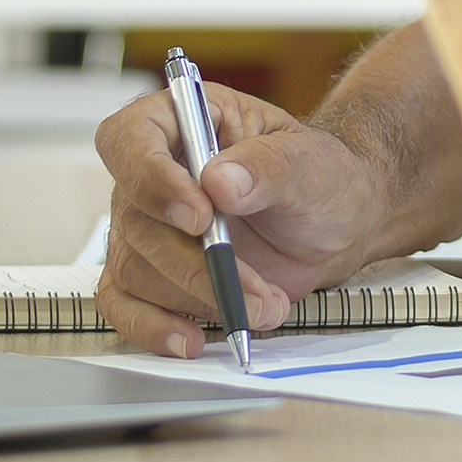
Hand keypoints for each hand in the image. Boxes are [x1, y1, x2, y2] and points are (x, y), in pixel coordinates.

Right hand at [92, 83, 392, 358]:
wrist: (336, 226)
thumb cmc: (319, 179)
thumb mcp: (310, 163)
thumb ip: (268, 167)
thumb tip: (218, 180)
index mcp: (182, 121)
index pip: (130, 140)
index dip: (152, 179)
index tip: (199, 216)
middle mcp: (153, 174)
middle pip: (136, 220)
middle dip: (197, 263)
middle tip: (254, 286)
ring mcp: (147, 226)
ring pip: (136, 269)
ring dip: (201, 297)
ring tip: (265, 306)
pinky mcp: (152, 274)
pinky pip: (125, 304)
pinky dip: (153, 327)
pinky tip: (190, 339)